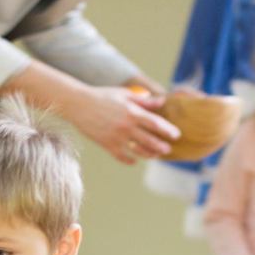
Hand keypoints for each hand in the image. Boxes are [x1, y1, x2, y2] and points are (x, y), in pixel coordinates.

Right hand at [65, 85, 180, 164]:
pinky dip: (130, 160)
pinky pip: (122, 157)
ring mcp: (116, 137)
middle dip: (161, 146)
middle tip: (168, 149)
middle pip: (150, 140)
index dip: (167, 130)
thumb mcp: (124, 94)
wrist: (78, 104)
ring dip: (149, 155)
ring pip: (138, 151)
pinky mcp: (106, 145)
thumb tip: (161, 102)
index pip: (155, 123)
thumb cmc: (102, 96)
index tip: (176, 135)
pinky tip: (135, 159)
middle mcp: (126, 127)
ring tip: (155, 155)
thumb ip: (143, 100)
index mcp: (132, 112)